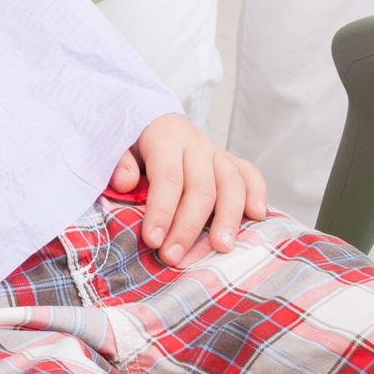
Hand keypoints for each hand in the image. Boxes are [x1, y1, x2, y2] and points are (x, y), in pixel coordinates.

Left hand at [110, 113, 267, 265]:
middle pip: (201, 188)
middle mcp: (195, 143)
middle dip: (188, 227)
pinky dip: (257, 194)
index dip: (161, 211)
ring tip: (221, 247)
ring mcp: (216, 151)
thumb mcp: (116, 144)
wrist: (151, 117)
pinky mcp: (229, 160)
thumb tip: (124, 182)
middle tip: (173, 256)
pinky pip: (250, 174)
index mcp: (165, 137)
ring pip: (232, 184)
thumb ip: (119, 162)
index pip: (167, 177)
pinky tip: (257, 216)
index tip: (152, 240)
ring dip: (228, 218)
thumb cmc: (132, 140)